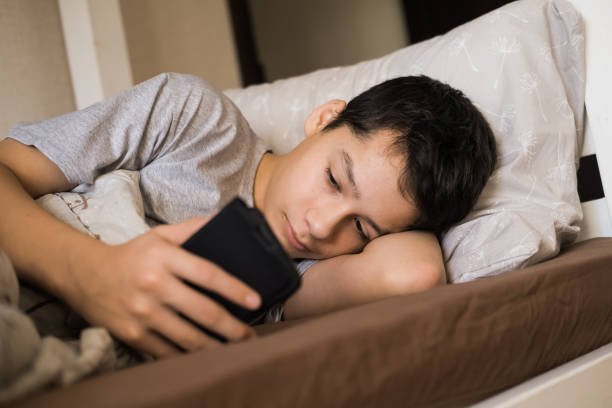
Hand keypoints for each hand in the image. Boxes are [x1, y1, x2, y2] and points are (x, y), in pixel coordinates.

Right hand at [63, 217, 261, 357]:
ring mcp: (143, 313)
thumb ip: (192, 228)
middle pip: (203, 311)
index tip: (256, 302)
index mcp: (164, 257)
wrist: (85, 276)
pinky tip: (205, 356)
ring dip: (216, 347)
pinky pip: (168, 351)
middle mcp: (154, 285)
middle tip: (251, 336)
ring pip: (188, 337)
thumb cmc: (132, 255)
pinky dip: (189, 356)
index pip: (208, 273)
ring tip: (235, 350)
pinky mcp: (133, 335)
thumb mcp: (159, 235)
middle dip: (233, 328)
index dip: (235, 289)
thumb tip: (223, 219)